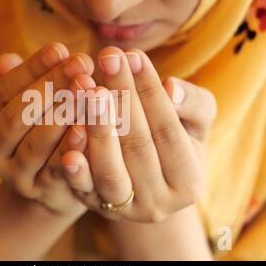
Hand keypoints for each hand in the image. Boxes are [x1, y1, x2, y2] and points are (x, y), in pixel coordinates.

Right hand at [0, 43, 95, 214]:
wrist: (52, 179)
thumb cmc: (41, 124)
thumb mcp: (27, 100)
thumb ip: (20, 80)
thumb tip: (7, 59)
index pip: (1, 90)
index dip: (31, 69)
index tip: (60, 49)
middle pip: (16, 116)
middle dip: (50, 88)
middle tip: (80, 65)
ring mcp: (13, 176)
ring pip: (35, 145)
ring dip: (62, 116)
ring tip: (89, 90)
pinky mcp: (40, 193)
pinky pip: (57, 171)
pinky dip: (72, 149)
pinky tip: (90, 128)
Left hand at [61, 47, 216, 221]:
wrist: (149, 185)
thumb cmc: (174, 144)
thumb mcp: (194, 125)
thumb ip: (194, 105)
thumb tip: (171, 88)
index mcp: (189, 182)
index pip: (168, 130)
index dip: (150, 91)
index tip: (134, 55)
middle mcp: (158, 203)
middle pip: (137, 146)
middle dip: (122, 98)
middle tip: (107, 58)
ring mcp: (124, 210)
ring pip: (109, 170)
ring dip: (97, 126)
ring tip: (87, 87)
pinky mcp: (95, 207)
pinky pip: (82, 188)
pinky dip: (76, 164)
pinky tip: (70, 134)